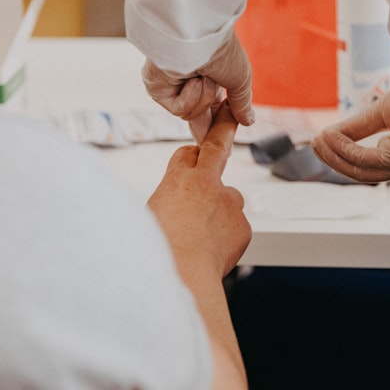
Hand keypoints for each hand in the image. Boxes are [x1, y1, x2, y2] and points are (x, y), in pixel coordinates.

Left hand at [142, 31, 254, 142]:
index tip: (227, 144)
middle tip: (223, 149)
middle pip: (198, 118)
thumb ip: (242, 104)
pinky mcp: (158, 89)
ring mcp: (171, 86)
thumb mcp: (239, 80)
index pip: (212, 108)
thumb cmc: (221, 51)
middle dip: (210, 129)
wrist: (199, 36)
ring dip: (204, 98)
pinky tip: (191, 80)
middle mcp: (188, 81)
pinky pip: (179, 109)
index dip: (219, 125)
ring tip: (205, 77)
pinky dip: (190, 98)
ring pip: (192, 114)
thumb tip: (249, 121)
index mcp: (209, 76)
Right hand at [147, 102, 250, 277]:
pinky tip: (212, 251)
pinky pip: (235, 226)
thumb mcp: (147, 216)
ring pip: (227, 199)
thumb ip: (162, 204)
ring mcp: (229, 202)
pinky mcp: (243, 225)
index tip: (193, 156)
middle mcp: (207, 184)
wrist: (183, 275)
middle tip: (229, 113)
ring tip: (201, 237)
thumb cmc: (158, 250)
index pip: (185, 153)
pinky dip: (226, 235)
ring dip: (219, 210)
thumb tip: (162, 209)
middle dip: (223, 128)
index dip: (187, 159)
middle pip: (217, 147)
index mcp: (178, 179)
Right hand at [312, 77, 389, 182]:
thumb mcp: (381, 113)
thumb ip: (356, 127)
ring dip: (334, 154)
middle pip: (362, 172)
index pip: (370, 166)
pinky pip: (364, 158)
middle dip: (334, 159)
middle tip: (314, 144)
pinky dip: (343, 148)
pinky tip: (330, 136)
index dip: (343, 156)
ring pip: (360, 169)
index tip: (322, 143)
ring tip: (317, 140)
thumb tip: (329, 135)